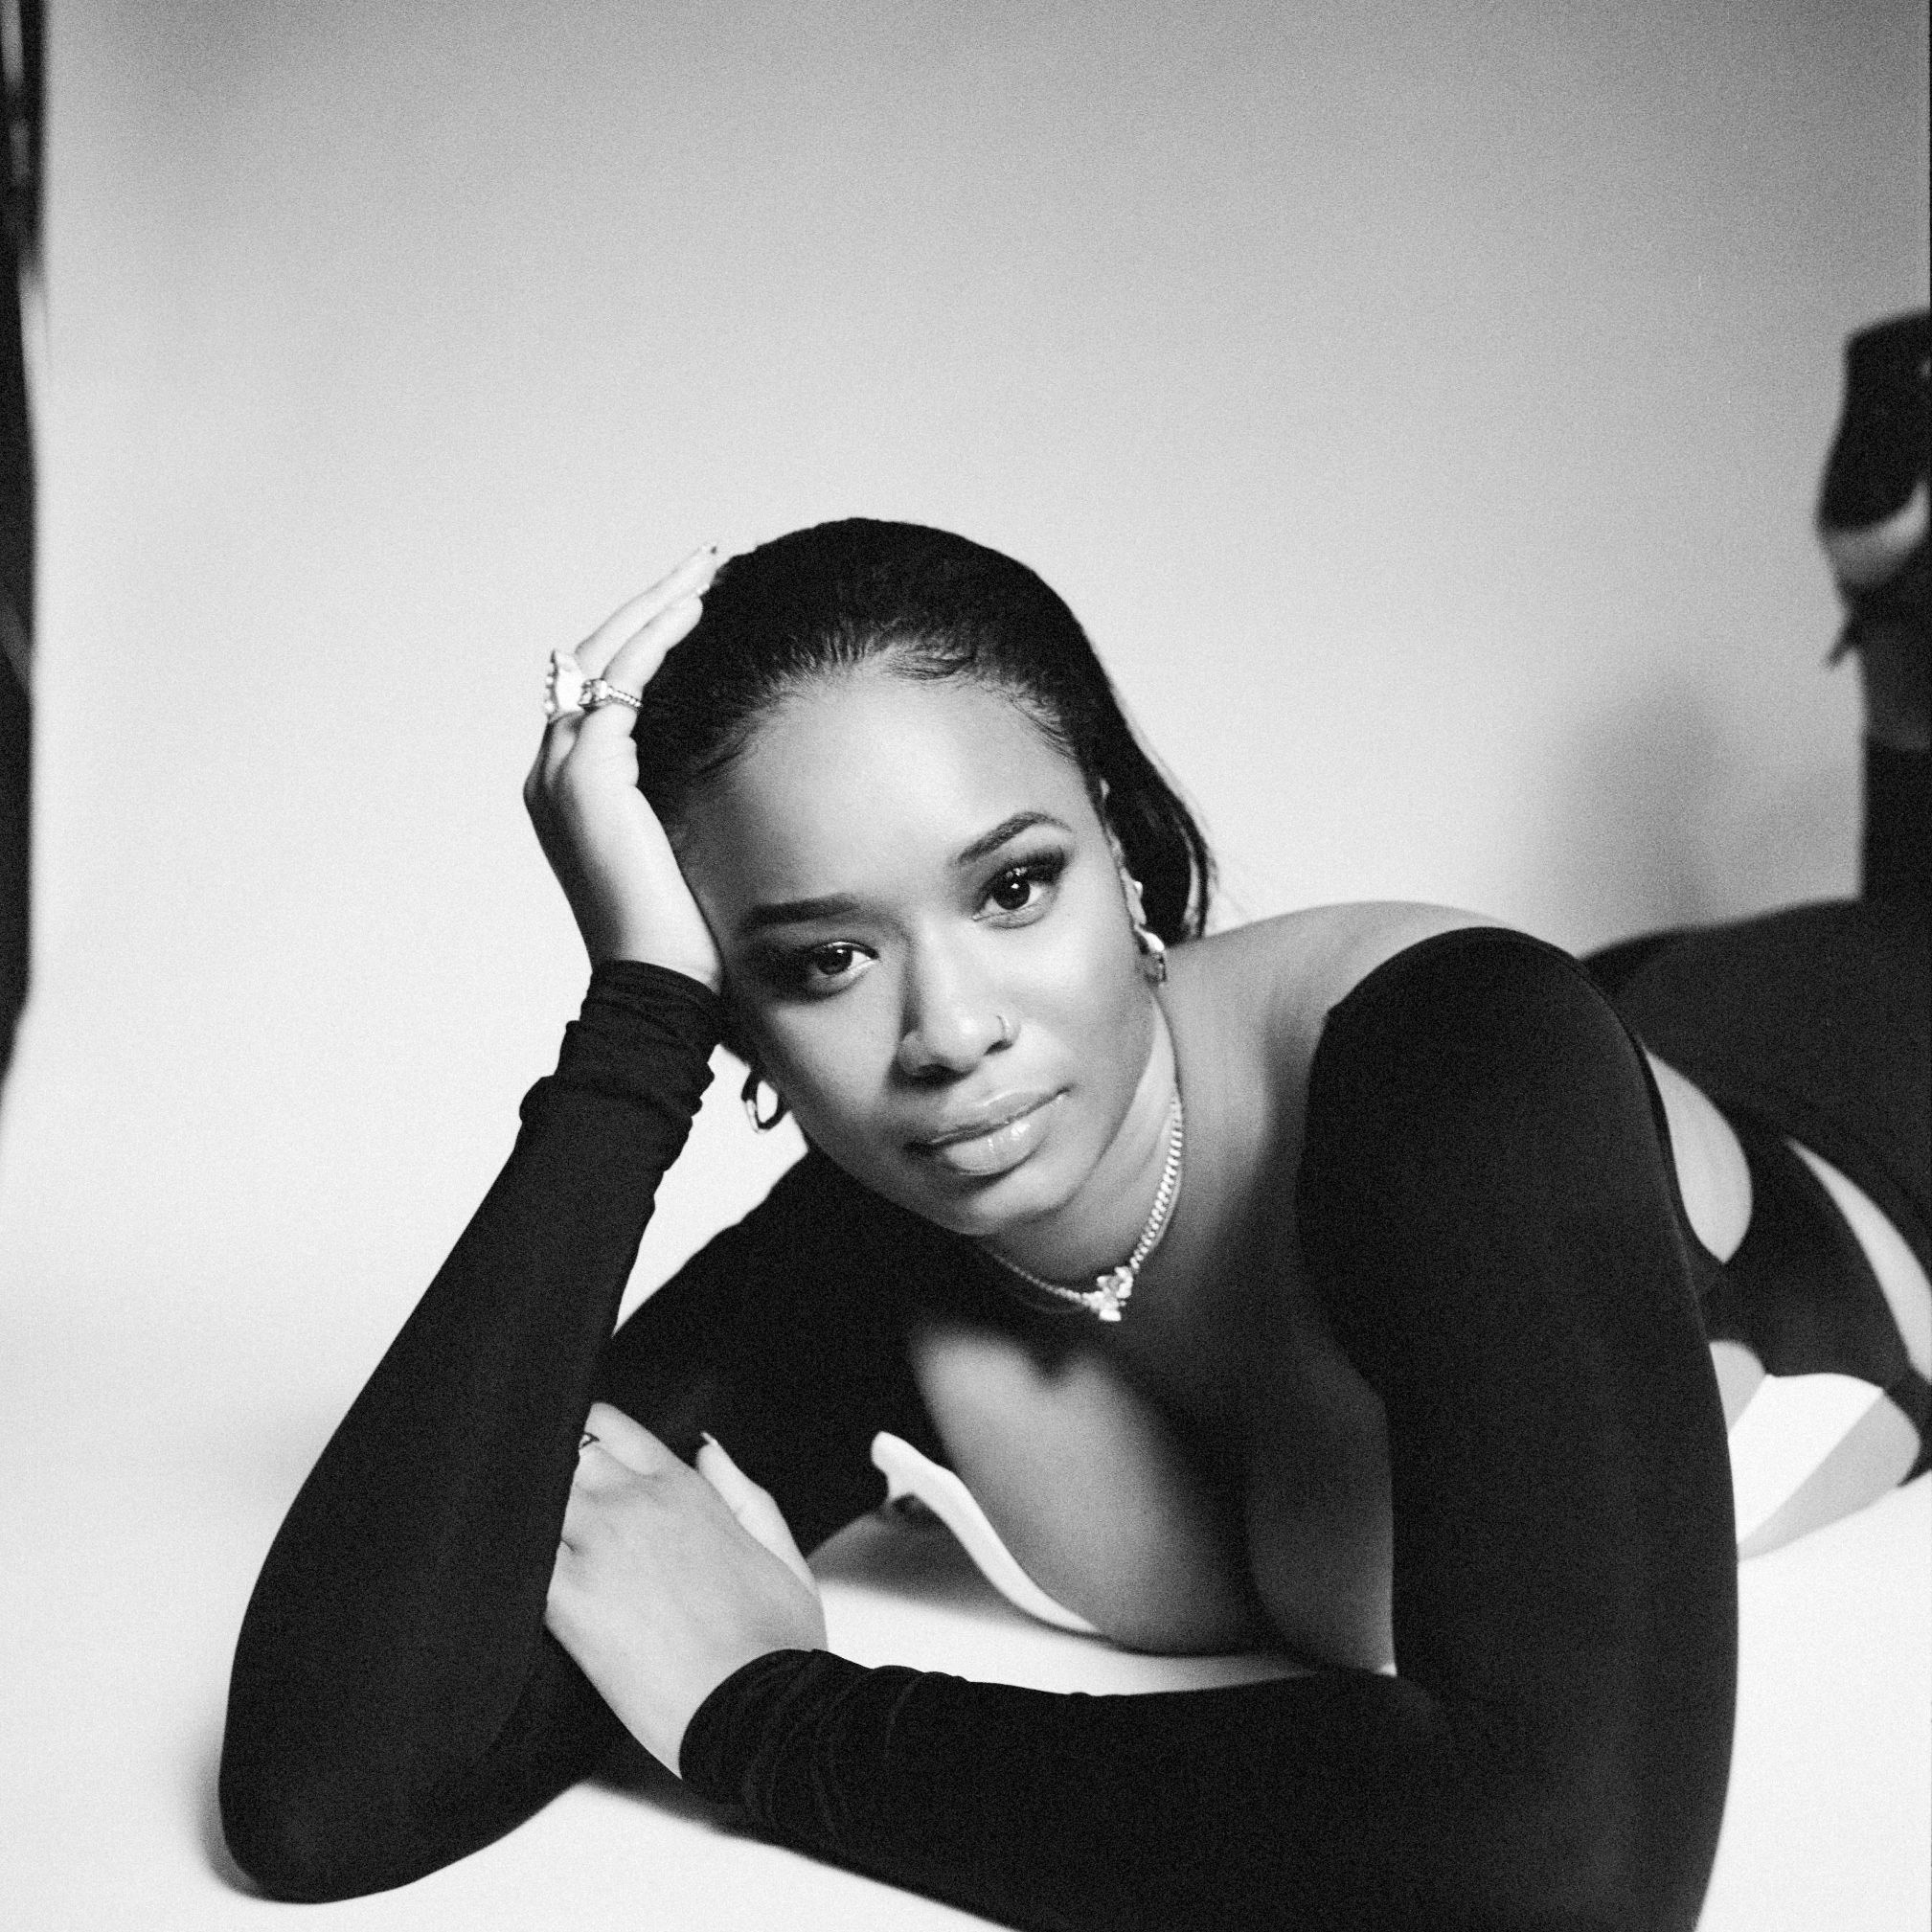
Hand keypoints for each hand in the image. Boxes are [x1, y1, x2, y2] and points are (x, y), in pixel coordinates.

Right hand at [524, 548, 725, 989]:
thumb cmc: (683, 929)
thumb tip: (739, 756)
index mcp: (570, 788)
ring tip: (703, 575)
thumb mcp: (683, 844)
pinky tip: (697, 618)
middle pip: (592, 657)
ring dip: (656, 609)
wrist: (660, 979)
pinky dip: (657, 641)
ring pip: (603, 657)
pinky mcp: (588, 774)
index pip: (599, 688)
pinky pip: (622, 684)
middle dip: (649, 605)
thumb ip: (685, 792)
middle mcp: (553, 771)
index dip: (644, 639)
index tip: (694, 604)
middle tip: (701, 566)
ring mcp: (562, 769)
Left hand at [545, 1402, 826, 1776]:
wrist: (757, 1709)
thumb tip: (707, 1450)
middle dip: (550, 1472)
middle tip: (540, 1507)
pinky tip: (508, 1582)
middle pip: (562, 1452)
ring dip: (525, 1514)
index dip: (582, 1438)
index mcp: (683, 1489)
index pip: (607, 1427)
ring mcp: (598, 1546)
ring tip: (518, 1543)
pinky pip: (518, 1558)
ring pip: (535, 1495)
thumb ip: (741, 1491)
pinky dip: (509, 1562)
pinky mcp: (569, 1601)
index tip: (574, 1465)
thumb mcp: (781, 1551)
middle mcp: (636, 1504)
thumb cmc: (777, 1643)